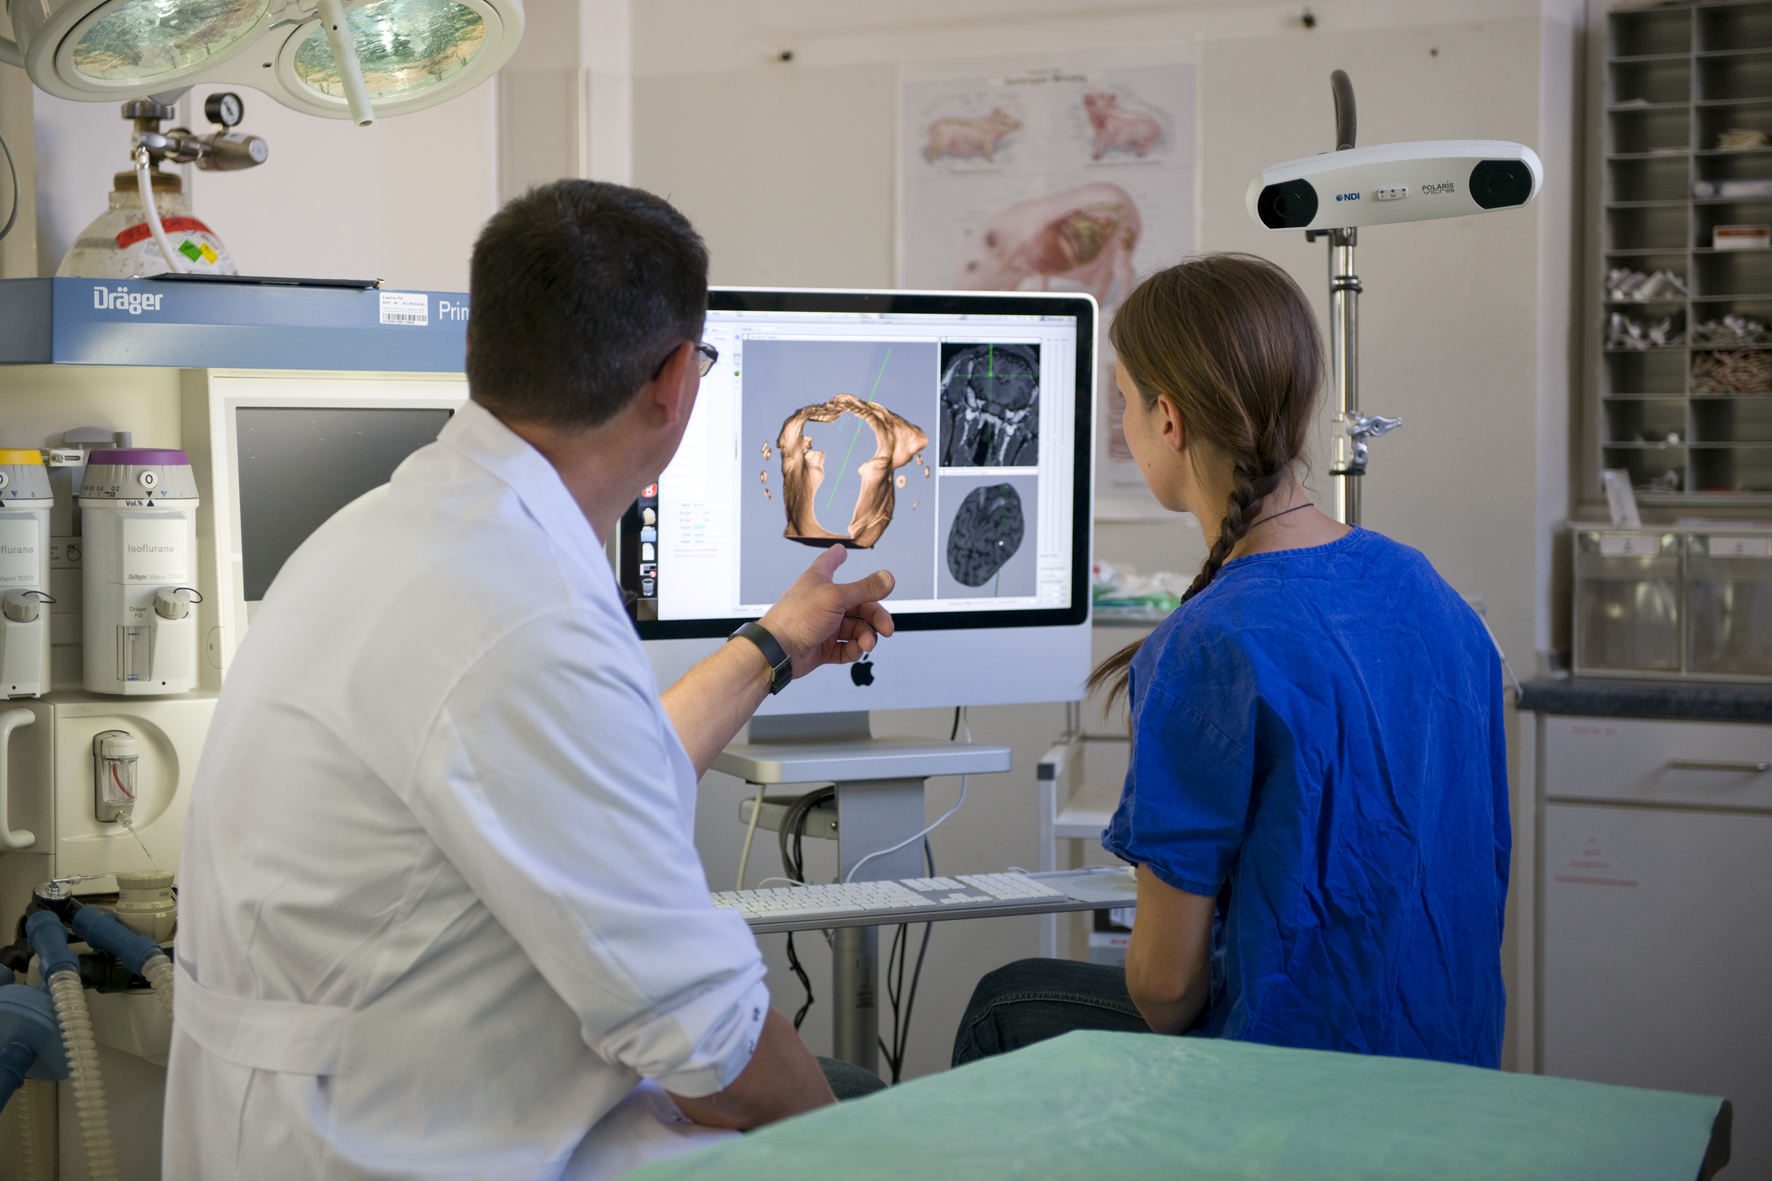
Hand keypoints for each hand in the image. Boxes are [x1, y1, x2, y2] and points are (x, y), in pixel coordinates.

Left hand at [759, 546, 894, 678]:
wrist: (778, 652)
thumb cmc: (794, 619)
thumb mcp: (835, 597)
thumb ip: (864, 589)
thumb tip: (887, 579)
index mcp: (819, 581)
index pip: (829, 563)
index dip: (836, 556)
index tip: (841, 550)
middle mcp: (823, 602)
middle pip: (859, 605)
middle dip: (875, 617)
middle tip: (886, 628)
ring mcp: (824, 626)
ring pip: (856, 628)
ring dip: (866, 636)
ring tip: (867, 644)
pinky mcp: (824, 647)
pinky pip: (847, 648)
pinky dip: (855, 650)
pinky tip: (857, 650)